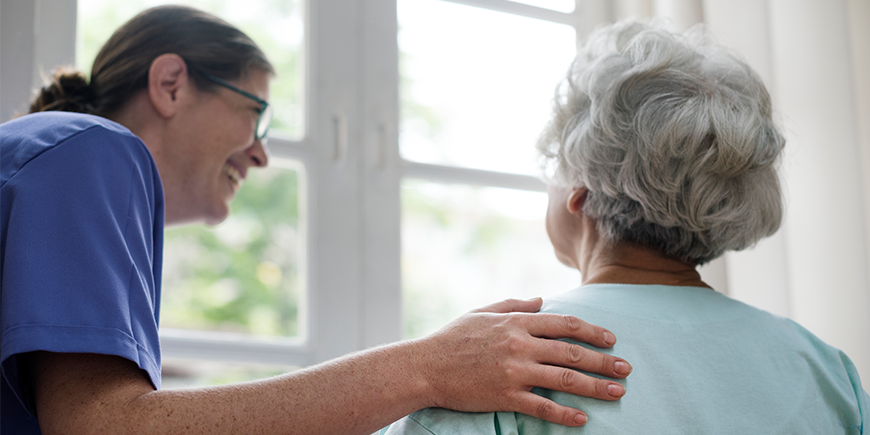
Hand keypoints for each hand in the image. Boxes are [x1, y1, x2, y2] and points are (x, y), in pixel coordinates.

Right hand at [412, 297, 630, 426]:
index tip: (610, 339)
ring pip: (565, 378)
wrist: (424, 366)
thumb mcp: (482, 312)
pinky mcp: (505, 395)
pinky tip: (582, 419)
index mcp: (516, 322)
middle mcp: (519, 344)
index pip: (564, 324)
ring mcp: (514, 371)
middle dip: (603, 360)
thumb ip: (514, 304)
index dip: (592, 331)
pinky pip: (542, 406)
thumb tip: (541, 300)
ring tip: (618, 392)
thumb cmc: (451, 338)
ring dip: (595, 387)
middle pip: (572, 352)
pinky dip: (564, 414)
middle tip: (626, 368)